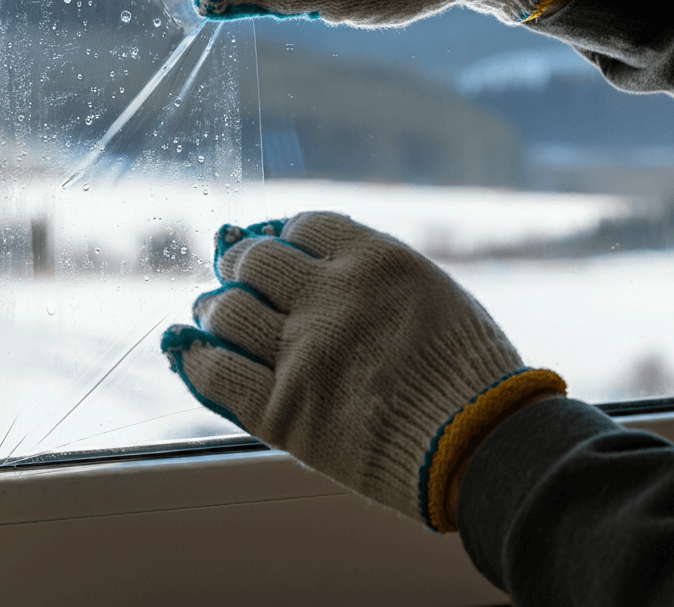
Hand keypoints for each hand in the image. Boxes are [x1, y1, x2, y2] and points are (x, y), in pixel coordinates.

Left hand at [161, 212, 564, 530]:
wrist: (484, 449)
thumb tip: (325, 261)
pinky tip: (189, 349)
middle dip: (240, 262)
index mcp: (374, 259)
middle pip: (257, 260)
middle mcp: (331, 297)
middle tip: (233, 271)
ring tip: (209, 311)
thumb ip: (378, 274)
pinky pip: (217, 374)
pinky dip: (196, 358)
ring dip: (213, 306)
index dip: (283, 232)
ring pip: (227, 309)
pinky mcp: (285, 412)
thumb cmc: (474, 375)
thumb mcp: (435, 293)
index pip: (304, 225)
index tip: (275, 243)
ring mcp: (303, 354)